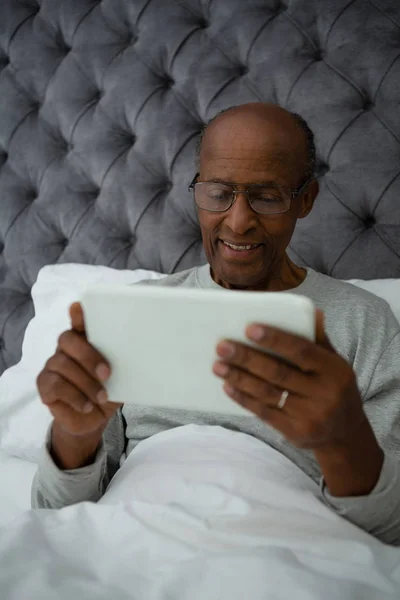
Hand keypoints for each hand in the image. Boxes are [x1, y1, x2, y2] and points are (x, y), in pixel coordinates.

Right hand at [37, 302, 121, 438]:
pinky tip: (87, 405)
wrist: (93, 419)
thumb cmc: (107, 390)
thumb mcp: (120, 376)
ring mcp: (53, 366)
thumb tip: (142, 353)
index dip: (78, 314)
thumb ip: (123, 362)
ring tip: (101, 397)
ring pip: (62, 364)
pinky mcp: (45, 385)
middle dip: (88, 356)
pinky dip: (75, 396)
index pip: (79, 321)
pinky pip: (55, 385)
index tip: (79, 307)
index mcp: (85, 341)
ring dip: (86, 383)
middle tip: (107, 373)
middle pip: (67, 339)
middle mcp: (66, 349)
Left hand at [212, 310, 365, 449]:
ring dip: (239, 378)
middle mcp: (324, 393)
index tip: (249, 328)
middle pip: (278, 372)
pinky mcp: (295, 432)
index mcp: (334, 370)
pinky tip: (228, 386)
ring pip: (267, 393)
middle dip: (247, 358)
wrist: (345, 433)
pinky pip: (264, 412)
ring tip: (218, 365)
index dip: (275, 339)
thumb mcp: (335, 364)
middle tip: (222, 346)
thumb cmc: (334, 388)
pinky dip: (244, 398)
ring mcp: (309, 415)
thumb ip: (319, 340)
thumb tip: (312, 311)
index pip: (301, 350)